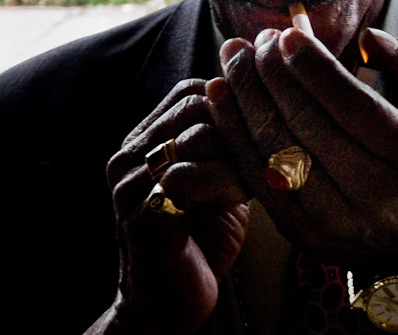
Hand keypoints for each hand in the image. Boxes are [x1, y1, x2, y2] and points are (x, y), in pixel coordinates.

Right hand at [102, 79, 249, 333]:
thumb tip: (268, 100)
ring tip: (246, 185)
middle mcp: (129, 155)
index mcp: (142, 140)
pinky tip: (237, 202)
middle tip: (256, 162)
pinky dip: (226, 183)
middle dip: (238, 130)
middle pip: (198, 104)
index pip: (192, 90)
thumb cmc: (201, 241)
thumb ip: (226, 141)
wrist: (167, 307)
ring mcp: (131, 184)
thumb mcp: (216, 178)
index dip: (233, 104)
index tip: (258, 133)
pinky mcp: (142, 214)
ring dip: (236, 157)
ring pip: (198, 135)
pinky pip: (191, 175)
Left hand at [207, 27, 397, 271]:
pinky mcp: (300, 232)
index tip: (287, 34)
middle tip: (254, 41)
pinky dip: (232, 132)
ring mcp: (334, 219)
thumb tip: (368, 36)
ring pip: (274, 150)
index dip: (314, 67)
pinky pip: (255, 176)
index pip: (353, 105)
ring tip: (232, 58)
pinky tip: (221, 96)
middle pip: (306, 124)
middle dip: (272, 74)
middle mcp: (374, 192)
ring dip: (245, 97)